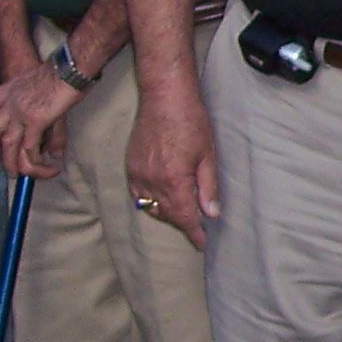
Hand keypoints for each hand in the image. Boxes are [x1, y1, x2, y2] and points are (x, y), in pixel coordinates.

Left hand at [0, 62, 79, 177]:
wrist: (70, 67)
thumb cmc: (61, 74)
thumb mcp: (47, 96)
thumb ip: (46, 124)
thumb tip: (55, 153)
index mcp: (8, 90)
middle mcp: (9, 103)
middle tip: (3, 166)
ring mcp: (19, 113)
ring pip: (9, 146)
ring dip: (15, 165)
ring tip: (22, 176)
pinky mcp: (35, 121)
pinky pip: (29, 148)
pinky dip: (36, 162)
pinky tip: (46, 167)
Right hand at [125, 80, 217, 250]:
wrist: (164, 97)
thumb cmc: (191, 122)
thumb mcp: (208, 155)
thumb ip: (208, 187)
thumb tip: (211, 213)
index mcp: (174, 180)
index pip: (184, 217)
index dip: (194, 233)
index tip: (202, 244)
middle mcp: (151, 181)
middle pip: (166, 214)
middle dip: (182, 222)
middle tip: (197, 225)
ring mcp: (138, 173)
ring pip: (149, 206)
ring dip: (166, 212)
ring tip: (182, 211)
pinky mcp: (131, 165)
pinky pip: (138, 193)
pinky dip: (149, 201)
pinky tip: (161, 197)